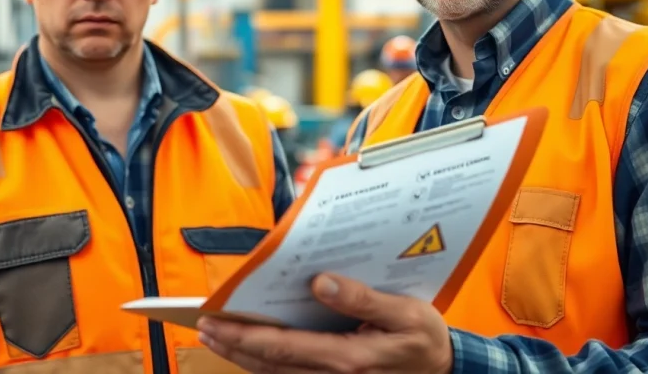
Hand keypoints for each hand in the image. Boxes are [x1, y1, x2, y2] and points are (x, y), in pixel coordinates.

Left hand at [197, 273, 452, 373]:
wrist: (446, 371)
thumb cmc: (425, 339)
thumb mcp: (404, 312)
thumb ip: (360, 298)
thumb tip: (320, 282)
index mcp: (347, 358)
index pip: (280, 347)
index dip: (243, 336)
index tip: (214, 322)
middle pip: (269, 364)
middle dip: (232, 346)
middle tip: (201, 327)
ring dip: (243, 357)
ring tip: (217, 336)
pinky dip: (266, 364)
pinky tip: (251, 349)